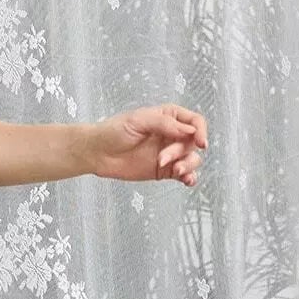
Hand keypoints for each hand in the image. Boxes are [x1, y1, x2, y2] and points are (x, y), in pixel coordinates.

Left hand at [86, 104, 207, 185]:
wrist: (97, 153)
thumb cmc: (114, 131)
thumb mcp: (139, 120)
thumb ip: (165, 124)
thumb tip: (190, 131)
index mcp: (169, 117)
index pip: (195, 122)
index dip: (201, 132)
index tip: (200, 142)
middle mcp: (172, 135)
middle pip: (193, 143)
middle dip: (181, 152)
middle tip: (162, 158)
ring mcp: (169, 154)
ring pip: (192, 160)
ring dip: (188, 166)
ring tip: (176, 171)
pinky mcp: (164, 171)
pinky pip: (183, 174)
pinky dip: (189, 177)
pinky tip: (187, 180)